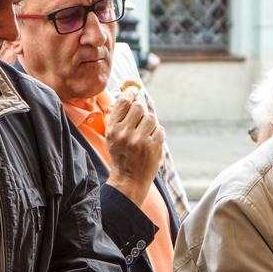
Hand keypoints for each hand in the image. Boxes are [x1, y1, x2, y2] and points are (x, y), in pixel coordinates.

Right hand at [105, 89, 164, 206]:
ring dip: (149, 124)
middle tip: (138, 123)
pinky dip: (157, 134)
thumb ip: (119, 117)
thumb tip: (130, 95)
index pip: (123, 102)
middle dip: (140, 113)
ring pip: (151, 117)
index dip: (130, 93)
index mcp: (113, 129)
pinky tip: (150, 143)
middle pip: (138, 107)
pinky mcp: (154, 146)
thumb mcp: (112, 136)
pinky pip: (160, 129)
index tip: (134, 91)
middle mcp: (125, 133)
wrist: (129, 180)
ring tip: (144, 134)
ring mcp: (140, 140)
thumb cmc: (121, 155)